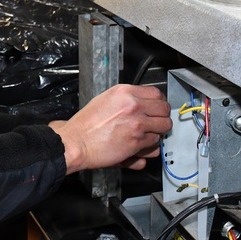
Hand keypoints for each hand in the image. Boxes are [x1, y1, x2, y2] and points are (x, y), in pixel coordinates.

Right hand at [50, 84, 171, 174]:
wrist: (76, 143)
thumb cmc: (86, 125)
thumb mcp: (105, 100)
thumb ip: (126, 100)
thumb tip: (143, 103)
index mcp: (125, 92)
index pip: (156, 93)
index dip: (159, 102)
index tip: (158, 108)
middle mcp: (133, 105)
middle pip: (164, 109)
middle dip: (162, 117)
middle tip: (156, 123)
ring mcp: (137, 124)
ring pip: (163, 127)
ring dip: (157, 133)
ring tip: (147, 135)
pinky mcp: (137, 141)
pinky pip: (155, 144)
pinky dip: (149, 147)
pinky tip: (139, 145)